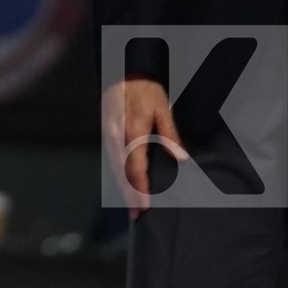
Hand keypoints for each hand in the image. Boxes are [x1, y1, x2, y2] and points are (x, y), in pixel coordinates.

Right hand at [101, 77, 189, 218]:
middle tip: (137, 216)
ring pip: (114, 167)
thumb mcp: (162, 107)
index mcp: (132, 130)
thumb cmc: (145, 88)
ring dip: (122, 188)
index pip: (136, 167)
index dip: (141, 189)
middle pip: (121, 172)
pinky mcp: (106, 133)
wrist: (122, 70)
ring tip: (131, 205)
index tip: (146, 206)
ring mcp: (108, 135)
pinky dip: (117, 175)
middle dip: (129, 195)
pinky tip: (124, 185)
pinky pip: (111, 159)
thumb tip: (181, 159)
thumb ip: (170, 134)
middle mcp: (116, 136)